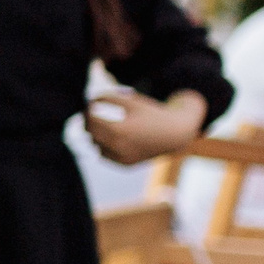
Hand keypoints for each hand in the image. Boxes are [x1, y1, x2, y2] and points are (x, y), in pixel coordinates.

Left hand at [85, 89, 205, 164]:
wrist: (175, 134)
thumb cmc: (153, 114)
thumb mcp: (131, 101)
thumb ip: (108, 98)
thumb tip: (90, 101)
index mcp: (120, 130)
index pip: (91, 120)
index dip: (88, 110)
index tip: (90, 104)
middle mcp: (119, 147)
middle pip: (91, 134)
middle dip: (88, 122)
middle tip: (92, 113)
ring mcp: (122, 158)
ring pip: (96, 145)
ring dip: (96, 134)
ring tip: (105, 124)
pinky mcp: (125, 164)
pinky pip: (104, 155)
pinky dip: (104, 145)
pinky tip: (113, 137)